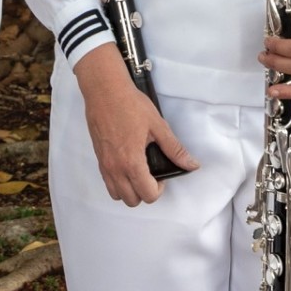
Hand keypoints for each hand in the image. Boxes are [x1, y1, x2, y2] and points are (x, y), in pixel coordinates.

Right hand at [71, 46, 198, 205]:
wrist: (104, 90)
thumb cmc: (131, 105)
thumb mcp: (158, 126)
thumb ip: (175, 149)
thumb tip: (192, 164)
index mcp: (132, 162)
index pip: (147, 194)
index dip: (159, 189)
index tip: (161, 175)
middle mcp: (115, 167)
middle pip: (131, 200)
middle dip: (144, 192)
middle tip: (151, 174)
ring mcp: (104, 164)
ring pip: (116, 194)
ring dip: (129, 190)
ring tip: (138, 172)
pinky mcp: (98, 157)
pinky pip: (107, 181)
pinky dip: (118, 181)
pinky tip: (126, 164)